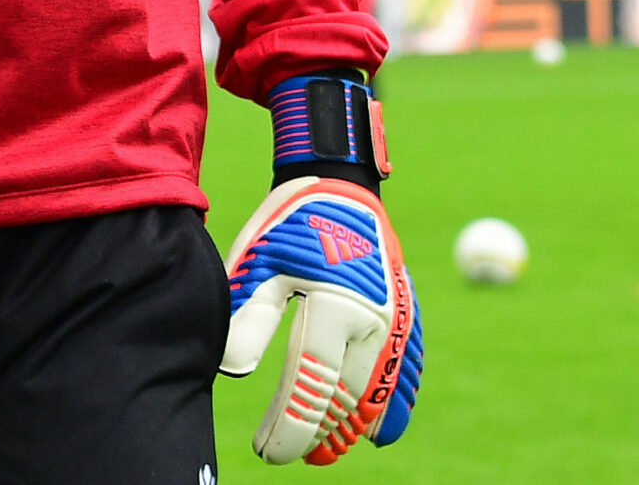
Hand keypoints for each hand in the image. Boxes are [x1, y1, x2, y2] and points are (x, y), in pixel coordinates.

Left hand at [222, 178, 421, 463]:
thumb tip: (233, 372)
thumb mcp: (260, 262)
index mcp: (335, 305)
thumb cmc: (292, 224)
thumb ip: (248, 318)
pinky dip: (394, 403)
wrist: (342, 185)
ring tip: (329, 452)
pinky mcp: (404, 314)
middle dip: (316, 431)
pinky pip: (404, 368)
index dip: (290, 427)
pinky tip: (382, 432)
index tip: (267, 451)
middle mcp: (373, 317)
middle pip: (345, 395)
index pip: (312, 385)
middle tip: (289, 454)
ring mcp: (395, 317)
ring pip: (378, 388)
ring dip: (354, 426)